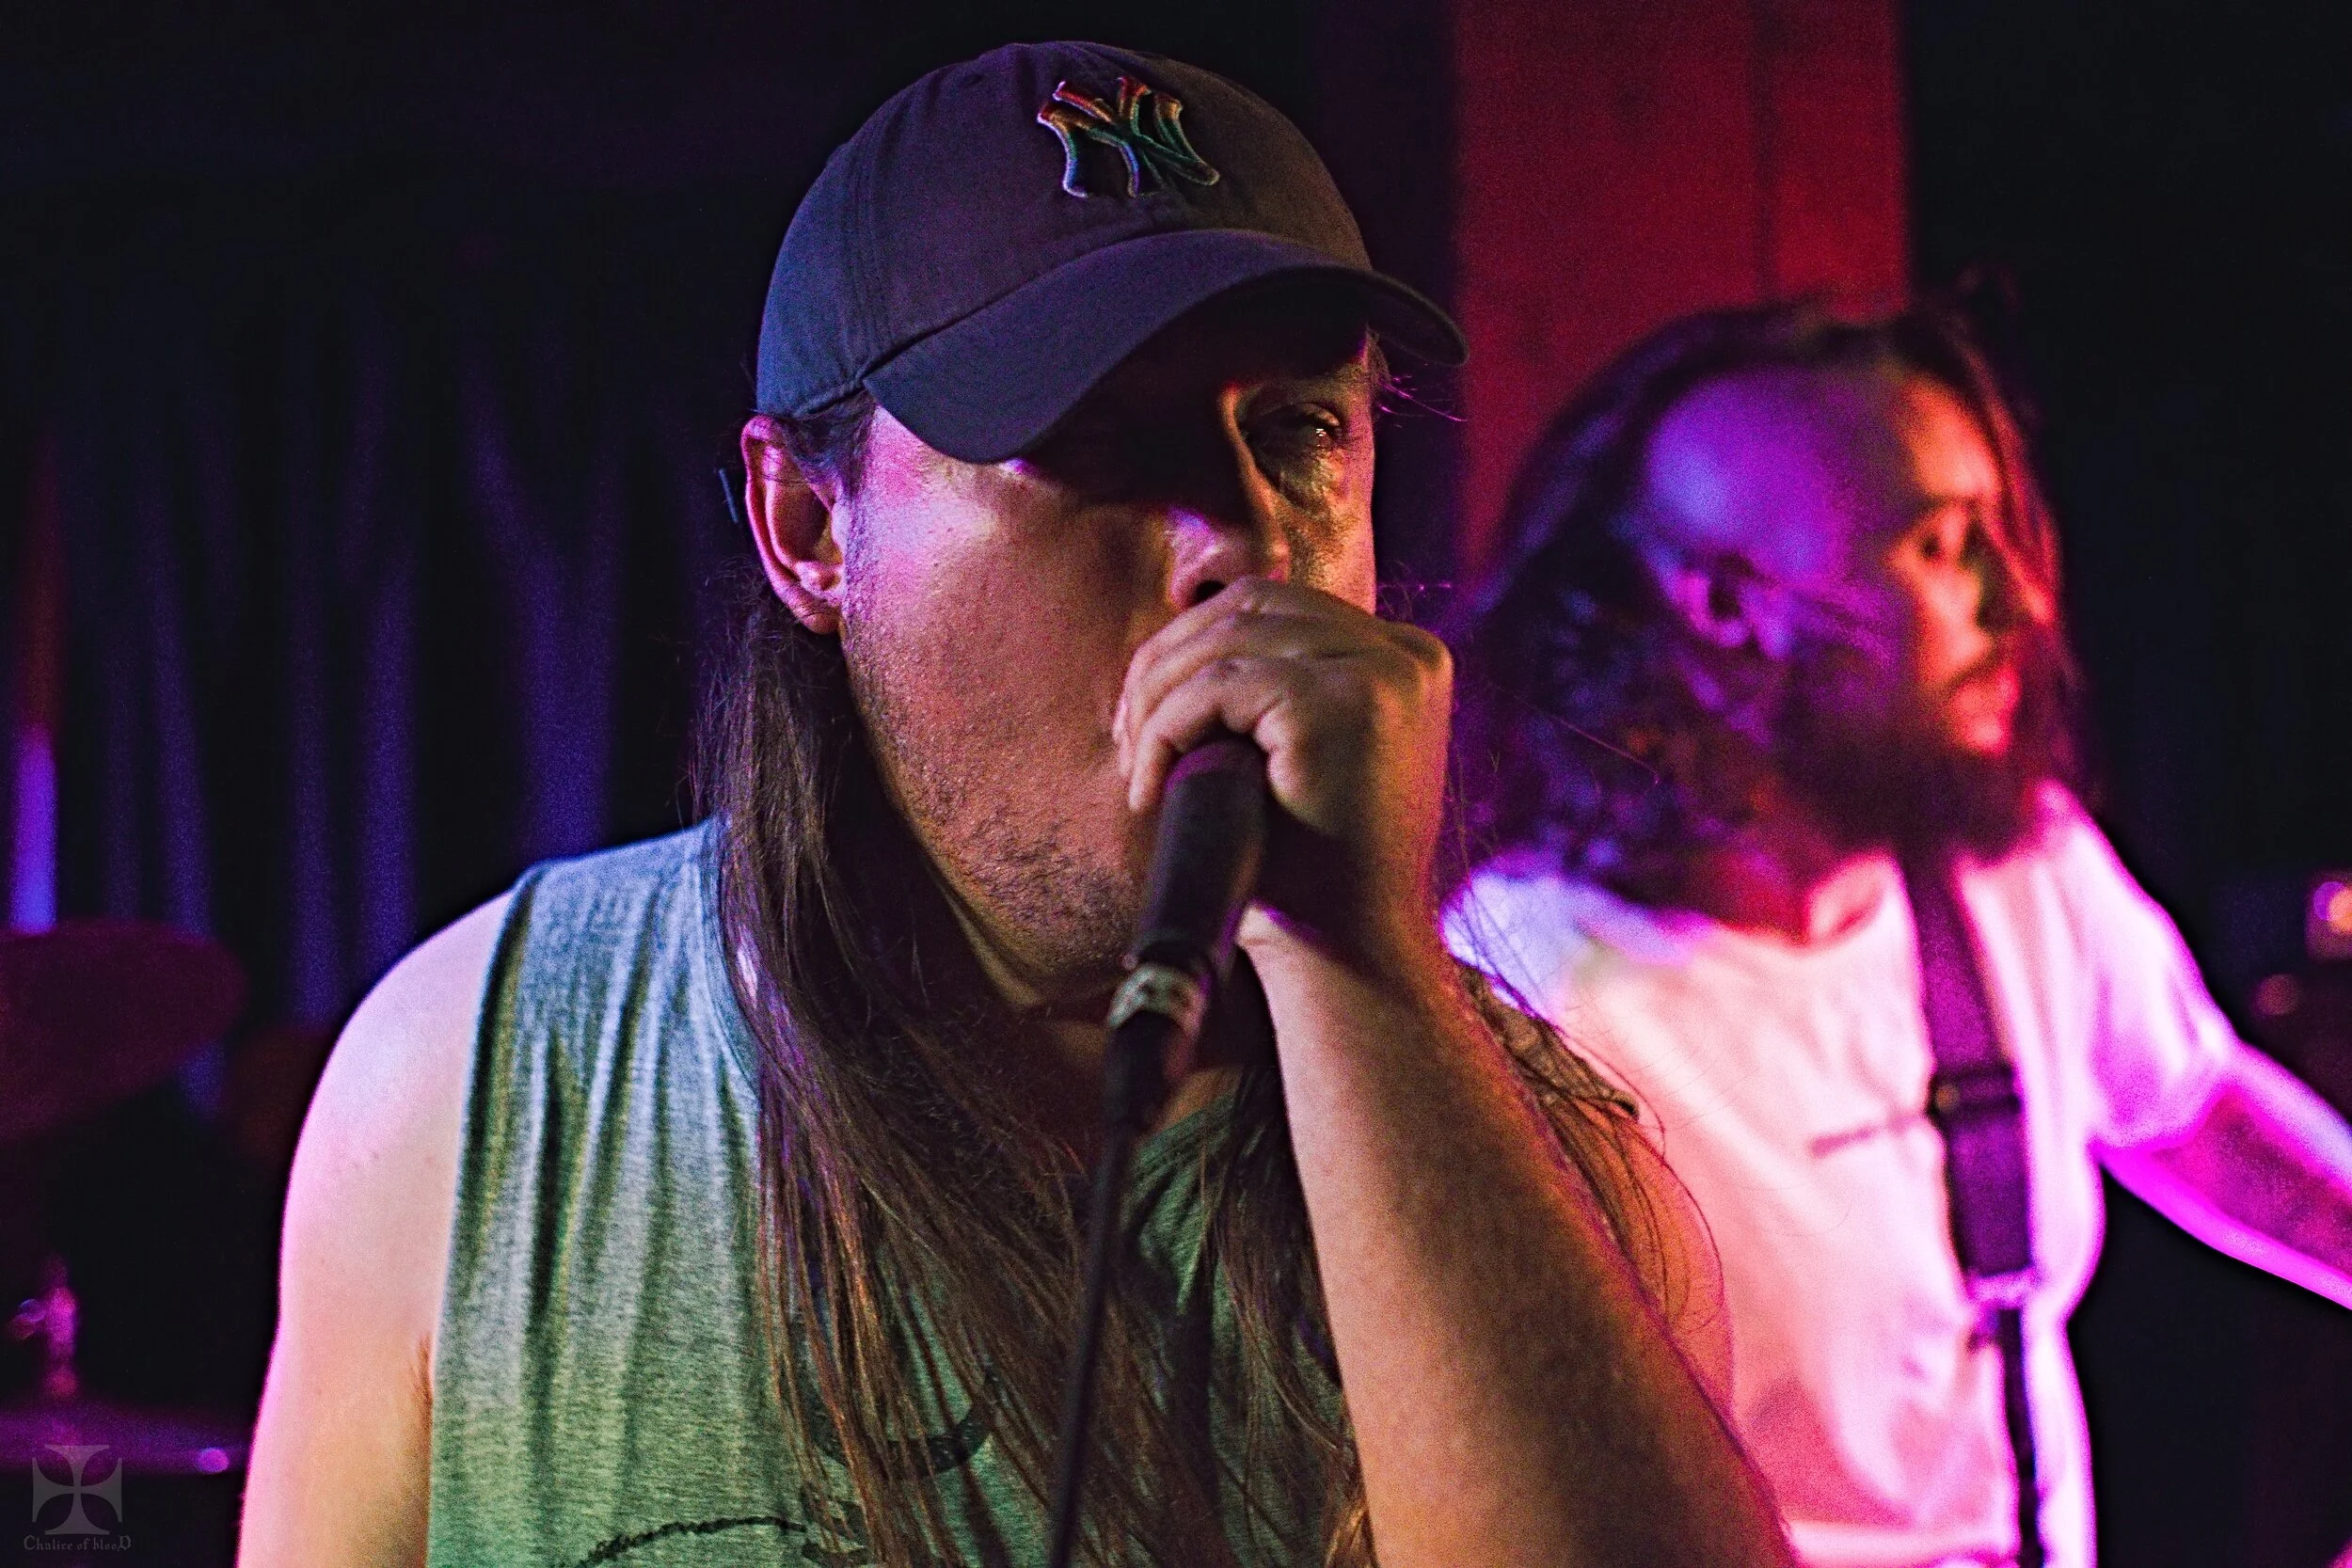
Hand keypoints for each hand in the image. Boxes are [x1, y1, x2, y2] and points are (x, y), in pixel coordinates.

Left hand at [1114, 577, 1452, 966]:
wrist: (1345, 955)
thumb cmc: (1310, 870)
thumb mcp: (1297, 760)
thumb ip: (1270, 692)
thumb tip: (1168, 643)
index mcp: (1404, 659)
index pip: (1276, 606)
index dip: (1194, 646)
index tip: (1146, 719)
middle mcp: (1407, 654)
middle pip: (1249, 605)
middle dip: (1167, 663)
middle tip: (1125, 742)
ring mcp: (1383, 674)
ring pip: (1225, 641)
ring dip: (1156, 699)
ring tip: (1134, 767)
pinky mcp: (1343, 705)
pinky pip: (1217, 685)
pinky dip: (1166, 729)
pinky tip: (1150, 786)